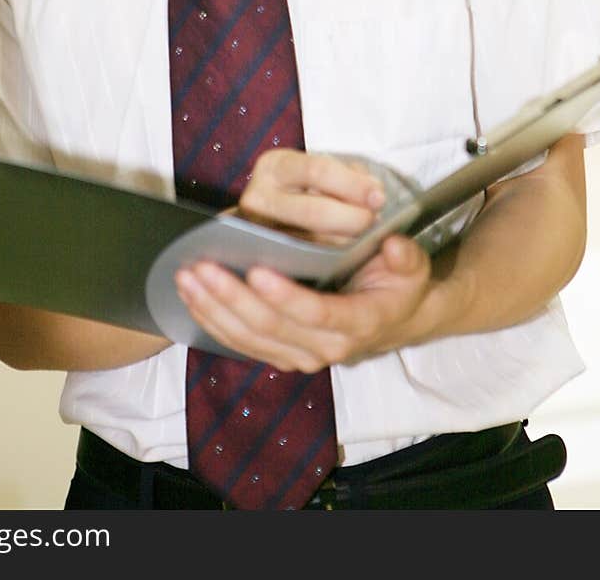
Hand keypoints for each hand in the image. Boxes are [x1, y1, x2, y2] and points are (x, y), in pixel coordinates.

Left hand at [175, 232, 432, 371]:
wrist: (395, 318)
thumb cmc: (398, 284)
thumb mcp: (413, 265)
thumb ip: (405, 256)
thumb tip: (393, 244)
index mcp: (357, 322)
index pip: (315, 313)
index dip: (285, 295)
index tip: (256, 269)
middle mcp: (326, 348)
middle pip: (270, 327)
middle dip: (230, 296)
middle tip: (200, 266)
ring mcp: (300, 355)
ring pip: (248, 339)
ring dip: (213, 308)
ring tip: (186, 276)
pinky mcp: (281, 354)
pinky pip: (240, 344)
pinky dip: (212, 321)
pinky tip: (190, 296)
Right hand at [233, 147, 386, 243]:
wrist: (271, 213)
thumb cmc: (306, 187)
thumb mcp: (323, 171)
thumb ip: (351, 177)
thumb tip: (374, 195)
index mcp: (275, 165)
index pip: (319, 171)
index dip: (353, 185)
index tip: (378, 197)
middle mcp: (259, 196)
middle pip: (315, 211)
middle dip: (353, 218)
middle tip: (374, 221)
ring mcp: (259, 230)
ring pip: (312, 242)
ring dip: (347, 241)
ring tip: (365, 236)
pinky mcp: (265, 257)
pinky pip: (305, 262)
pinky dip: (332, 257)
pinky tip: (348, 253)